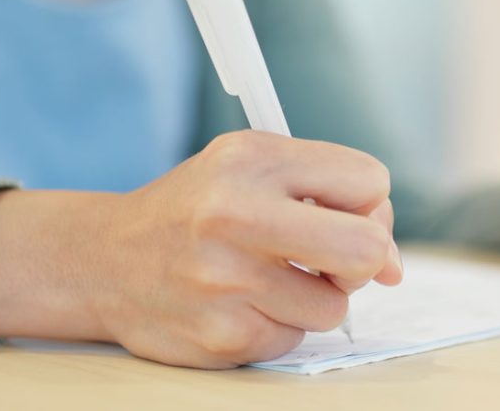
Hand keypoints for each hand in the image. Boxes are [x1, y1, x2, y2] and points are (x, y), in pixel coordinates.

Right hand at [0, 131, 401, 368]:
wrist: (103, 261)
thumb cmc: (194, 210)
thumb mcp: (249, 168)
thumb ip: (328, 197)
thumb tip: (396, 265)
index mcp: (250, 159)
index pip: (369, 182)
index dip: (368, 204)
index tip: (343, 214)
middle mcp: (235, 214)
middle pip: (366, 248)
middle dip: (366, 259)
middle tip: (336, 259)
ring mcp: (226, 281)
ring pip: (335, 306)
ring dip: (315, 297)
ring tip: (268, 278)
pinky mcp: (221, 336)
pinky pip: (293, 338)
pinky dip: (278, 324)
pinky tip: (239, 304)